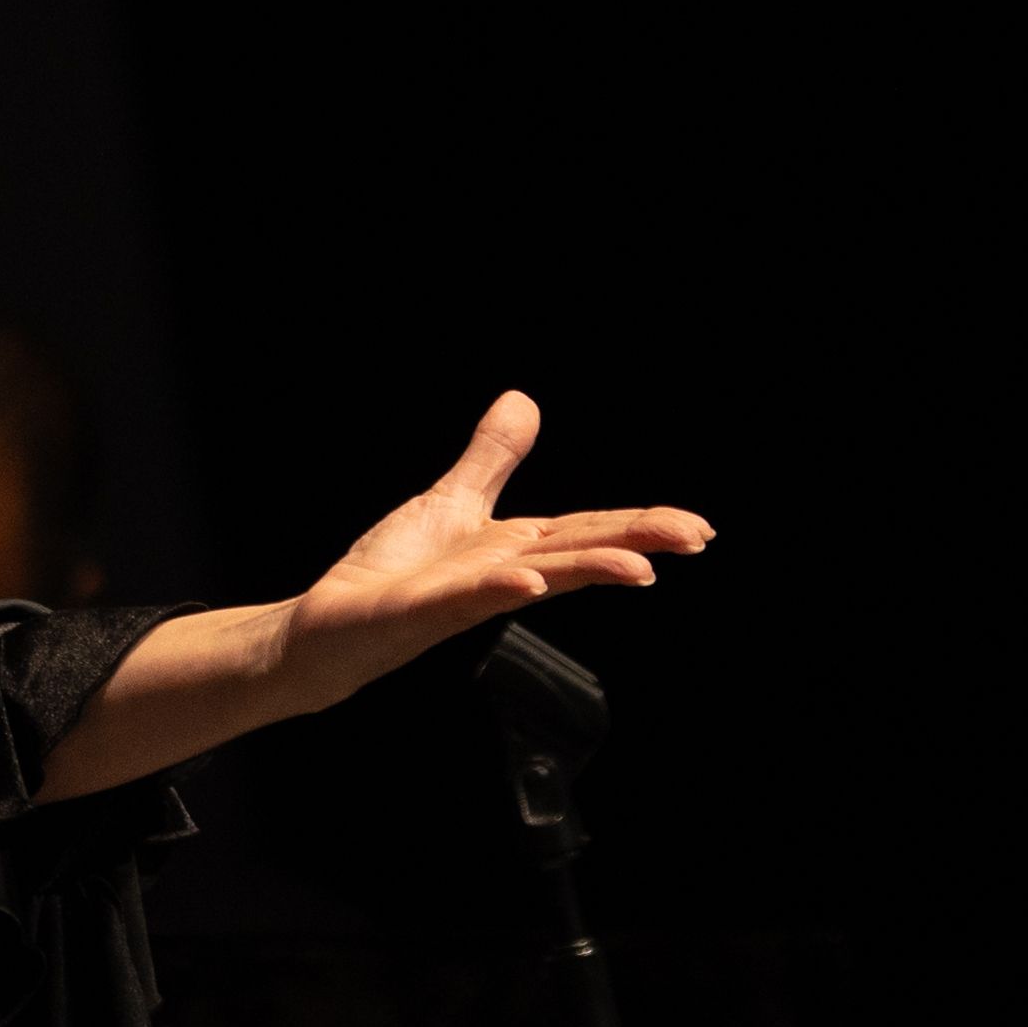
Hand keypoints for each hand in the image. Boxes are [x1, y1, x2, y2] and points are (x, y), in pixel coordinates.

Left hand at [276, 391, 711, 711]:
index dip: (641, 525)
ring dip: (587, 571)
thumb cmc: (392, 572)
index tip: (698, 527)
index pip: (587, 530)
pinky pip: (466, 599)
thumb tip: (524, 400)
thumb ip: (491, 458)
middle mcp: (500, 573)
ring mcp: (464, 595)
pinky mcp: (422, 611)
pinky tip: (528, 580)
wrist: (330, 626)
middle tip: (695, 539)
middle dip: (636, 544)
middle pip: (577, 552)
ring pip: (537, 579)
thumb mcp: (450, 500)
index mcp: (513, 547)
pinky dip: (499, 588)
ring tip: (642, 568)